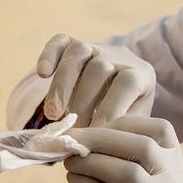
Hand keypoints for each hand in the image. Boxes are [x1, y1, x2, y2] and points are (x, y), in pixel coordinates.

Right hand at [36, 34, 154, 126]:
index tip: (96, 132)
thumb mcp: (132, 124)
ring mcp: (95, 47)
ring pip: (78, 52)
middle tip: (73, 130)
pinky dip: (49, 55)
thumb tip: (97, 141)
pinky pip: (59, 42)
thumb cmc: (125, 117)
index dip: (111, 106)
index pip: (127, 82)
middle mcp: (119, 55)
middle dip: (83, 102)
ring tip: (53, 114)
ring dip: (62, 85)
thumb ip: (118, 129)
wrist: (116, 96)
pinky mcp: (72, 43)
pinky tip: (42, 73)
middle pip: (99, 68)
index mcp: (140, 73)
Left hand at [66, 116, 182, 182]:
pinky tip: (73, 180)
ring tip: (69, 160)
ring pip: (127, 172)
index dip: (126, 121)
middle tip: (71, 137)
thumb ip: (142, 164)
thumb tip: (95, 138)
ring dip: (91, 161)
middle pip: (141, 146)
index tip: (99, 123)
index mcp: (179, 170)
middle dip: (101, 136)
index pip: (161, 130)